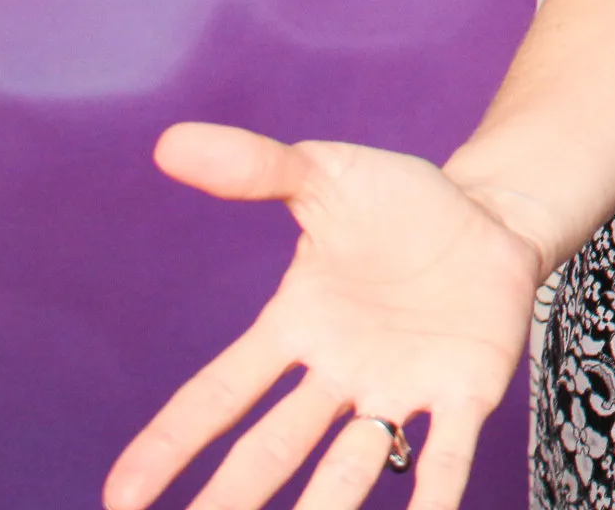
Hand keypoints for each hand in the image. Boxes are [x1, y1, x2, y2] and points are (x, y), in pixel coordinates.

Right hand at [105, 123, 547, 509]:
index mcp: (295, 330)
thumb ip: (259, 167)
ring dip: (323, 509)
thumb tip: (172, 142)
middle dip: (234, 498)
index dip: (168, 446)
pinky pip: (446, 455)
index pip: (217, 397)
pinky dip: (435, 495)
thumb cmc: (401, 202)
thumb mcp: (327, 174)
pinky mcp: (464, 392)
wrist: (493, 214)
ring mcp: (399, 388)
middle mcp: (338, 375)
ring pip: (351, 466)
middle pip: (273, 450)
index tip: (120, 498)